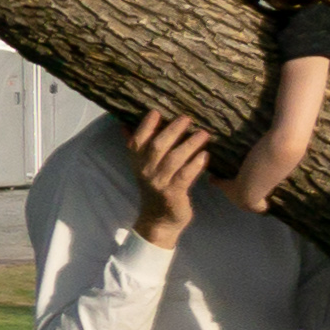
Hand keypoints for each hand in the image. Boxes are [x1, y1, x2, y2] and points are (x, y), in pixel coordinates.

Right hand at [124, 110, 215, 249]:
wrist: (159, 219)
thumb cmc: (156, 186)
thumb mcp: (143, 166)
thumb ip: (138, 145)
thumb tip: (124, 122)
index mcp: (137, 161)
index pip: (137, 140)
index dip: (145, 125)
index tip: (157, 110)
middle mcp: (145, 170)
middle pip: (157, 146)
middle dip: (172, 130)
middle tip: (187, 117)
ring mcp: (159, 183)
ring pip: (173, 159)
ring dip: (189, 144)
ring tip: (204, 133)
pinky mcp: (173, 194)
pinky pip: (185, 176)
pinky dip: (195, 165)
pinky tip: (205, 155)